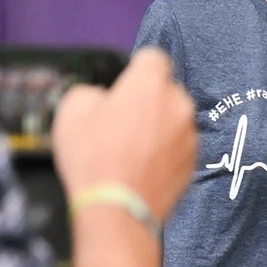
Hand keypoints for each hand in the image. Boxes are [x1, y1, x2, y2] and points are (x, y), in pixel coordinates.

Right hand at [52, 48, 196, 219]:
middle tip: (121, 121)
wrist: (117, 209)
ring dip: (158, 126)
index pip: (153, 57)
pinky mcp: (194, 161)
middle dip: (147, 100)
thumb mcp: (71, 111)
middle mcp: (178, 105)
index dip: (136, 69)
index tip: (125, 83)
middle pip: (165, 90)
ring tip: (130, 148)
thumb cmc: (96, 161)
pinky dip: (165, 150)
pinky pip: (179, 145)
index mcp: (150, 84)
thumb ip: (90, 91)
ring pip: (174, 119)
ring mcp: (190, 134)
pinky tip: (142, 164)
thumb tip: (99, 96)